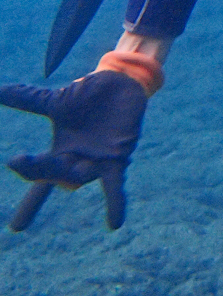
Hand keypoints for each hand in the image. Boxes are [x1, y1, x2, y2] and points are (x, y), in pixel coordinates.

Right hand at [0, 71, 147, 229]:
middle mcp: (76, 162)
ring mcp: (98, 162)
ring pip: (80, 176)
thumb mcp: (57, 100)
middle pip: (55, 175)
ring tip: (68, 166)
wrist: (120, 83)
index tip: (16, 160)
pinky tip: (113, 225)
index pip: (36, 171)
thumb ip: (30, 100)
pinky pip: (115, 186)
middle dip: (41, 169)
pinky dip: (115, 204)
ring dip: (73, 174)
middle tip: (24, 160)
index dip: (26, 169)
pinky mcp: (119, 158)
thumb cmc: (87, 97)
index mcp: (59, 152)